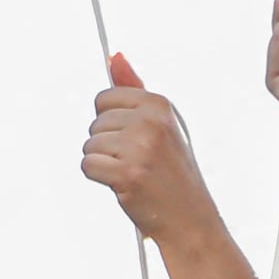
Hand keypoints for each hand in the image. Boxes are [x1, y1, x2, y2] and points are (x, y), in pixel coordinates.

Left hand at [80, 56, 209, 241]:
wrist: (191, 221)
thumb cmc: (173, 174)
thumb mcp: (160, 125)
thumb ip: (134, 89)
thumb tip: (115, 57)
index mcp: (159, 105)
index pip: (105, 98)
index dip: (113, 123)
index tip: (136, 140)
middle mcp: (151, 122)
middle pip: (95, 122)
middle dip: (108, 145)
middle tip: (138, 162)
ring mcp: (139, 147)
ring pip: (89, 145)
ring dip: (105, 163)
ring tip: (133, 174)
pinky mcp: (126, 173)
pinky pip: (88, 165)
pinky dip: (101, 179)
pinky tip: (125, 186)